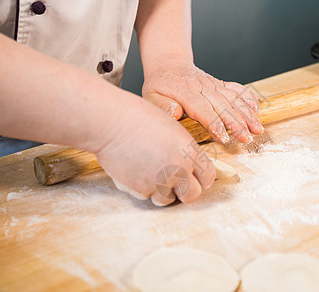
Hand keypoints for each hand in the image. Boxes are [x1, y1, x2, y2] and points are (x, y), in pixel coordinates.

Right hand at [95, 96, 215, 205]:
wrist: (111, 124)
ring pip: (167, 199)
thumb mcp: (173, 131)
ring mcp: (159, 183)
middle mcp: (178, 170)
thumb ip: (184, 151)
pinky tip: (137, 171)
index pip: (207, 177)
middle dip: (186, 190)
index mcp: (190, 153)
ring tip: (153, 175)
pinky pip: (146, 196)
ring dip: (163, 192)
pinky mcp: (140, 190)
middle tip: (177, 183)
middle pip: (192, 194)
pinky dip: (143, 188)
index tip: (197, 179)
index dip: (202, 179)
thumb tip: (188, 167)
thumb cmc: (139, 119)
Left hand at [142, 54, 263, 143]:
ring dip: (247, 114)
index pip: (202, 109)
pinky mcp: (220, 84)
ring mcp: (213, 84)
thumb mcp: (152, 96)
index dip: (215, 124)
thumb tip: (176, 113)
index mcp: (185, 92)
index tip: (224, 137)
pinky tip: (257, 109)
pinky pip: (237, 89)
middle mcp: (202, 87)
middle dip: (237, 123)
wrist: (169, 64)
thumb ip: (163, 106)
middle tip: (247, 138)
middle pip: (223, 106)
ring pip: (233, 99)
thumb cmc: (159, 85)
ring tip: (257, 128)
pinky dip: (248, 98)